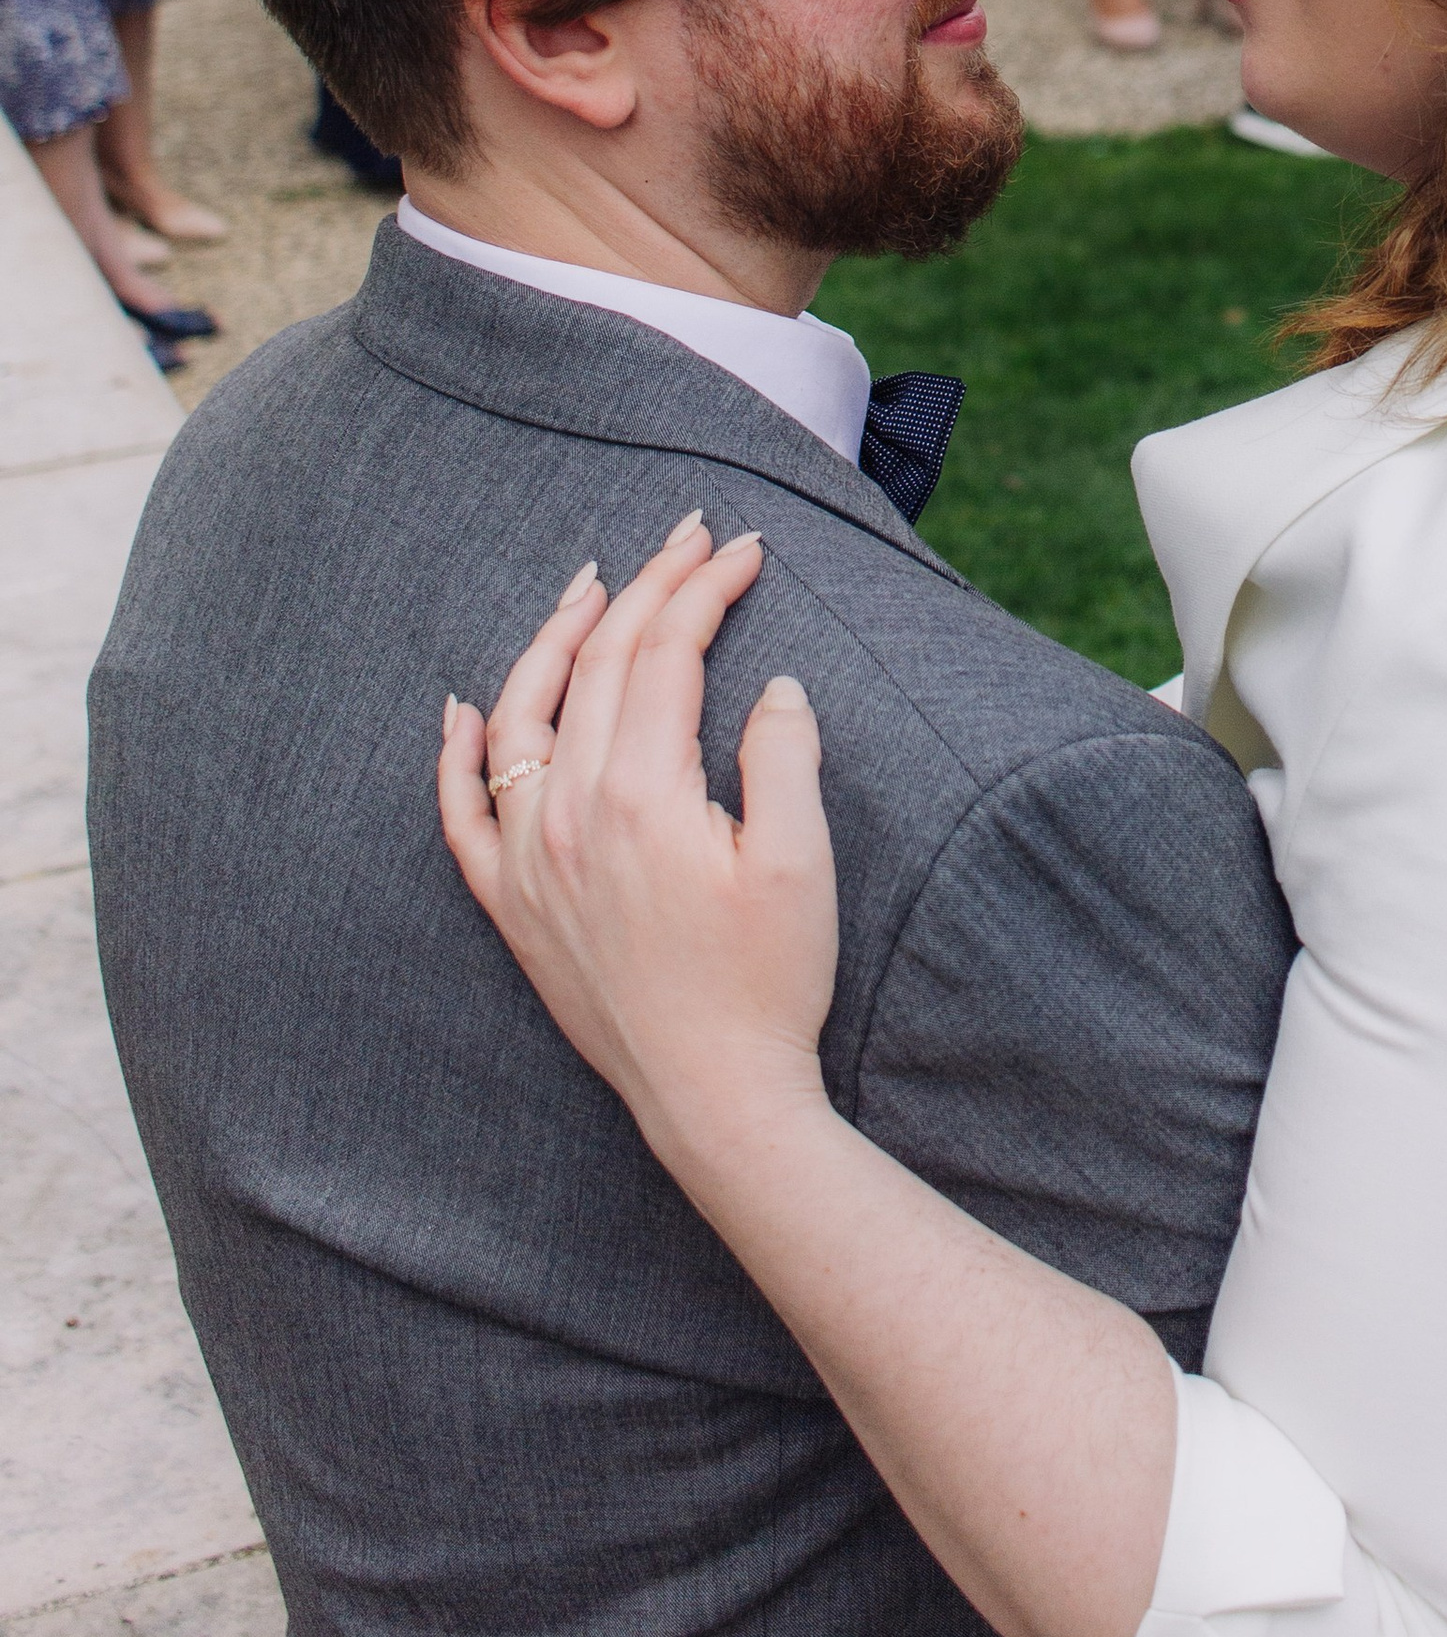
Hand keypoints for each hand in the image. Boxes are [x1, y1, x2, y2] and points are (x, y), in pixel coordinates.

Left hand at [438, 517, 837, 1172]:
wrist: (716, 1099)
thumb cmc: (769, 984)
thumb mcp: (801, 861)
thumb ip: (783, 755)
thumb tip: (772, 684)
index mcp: (642, 793)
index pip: (664, 654)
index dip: (705, 589)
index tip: (744, 550)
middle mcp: (568, 814)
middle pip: (596, 665)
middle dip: (647, 587)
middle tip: (690, 538)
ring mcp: (530, 861)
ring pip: (521, 717)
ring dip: (554, 638)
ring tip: (591, 584)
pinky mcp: (514, 907)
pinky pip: (461, 816)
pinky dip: (456, 755)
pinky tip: (462, 709)